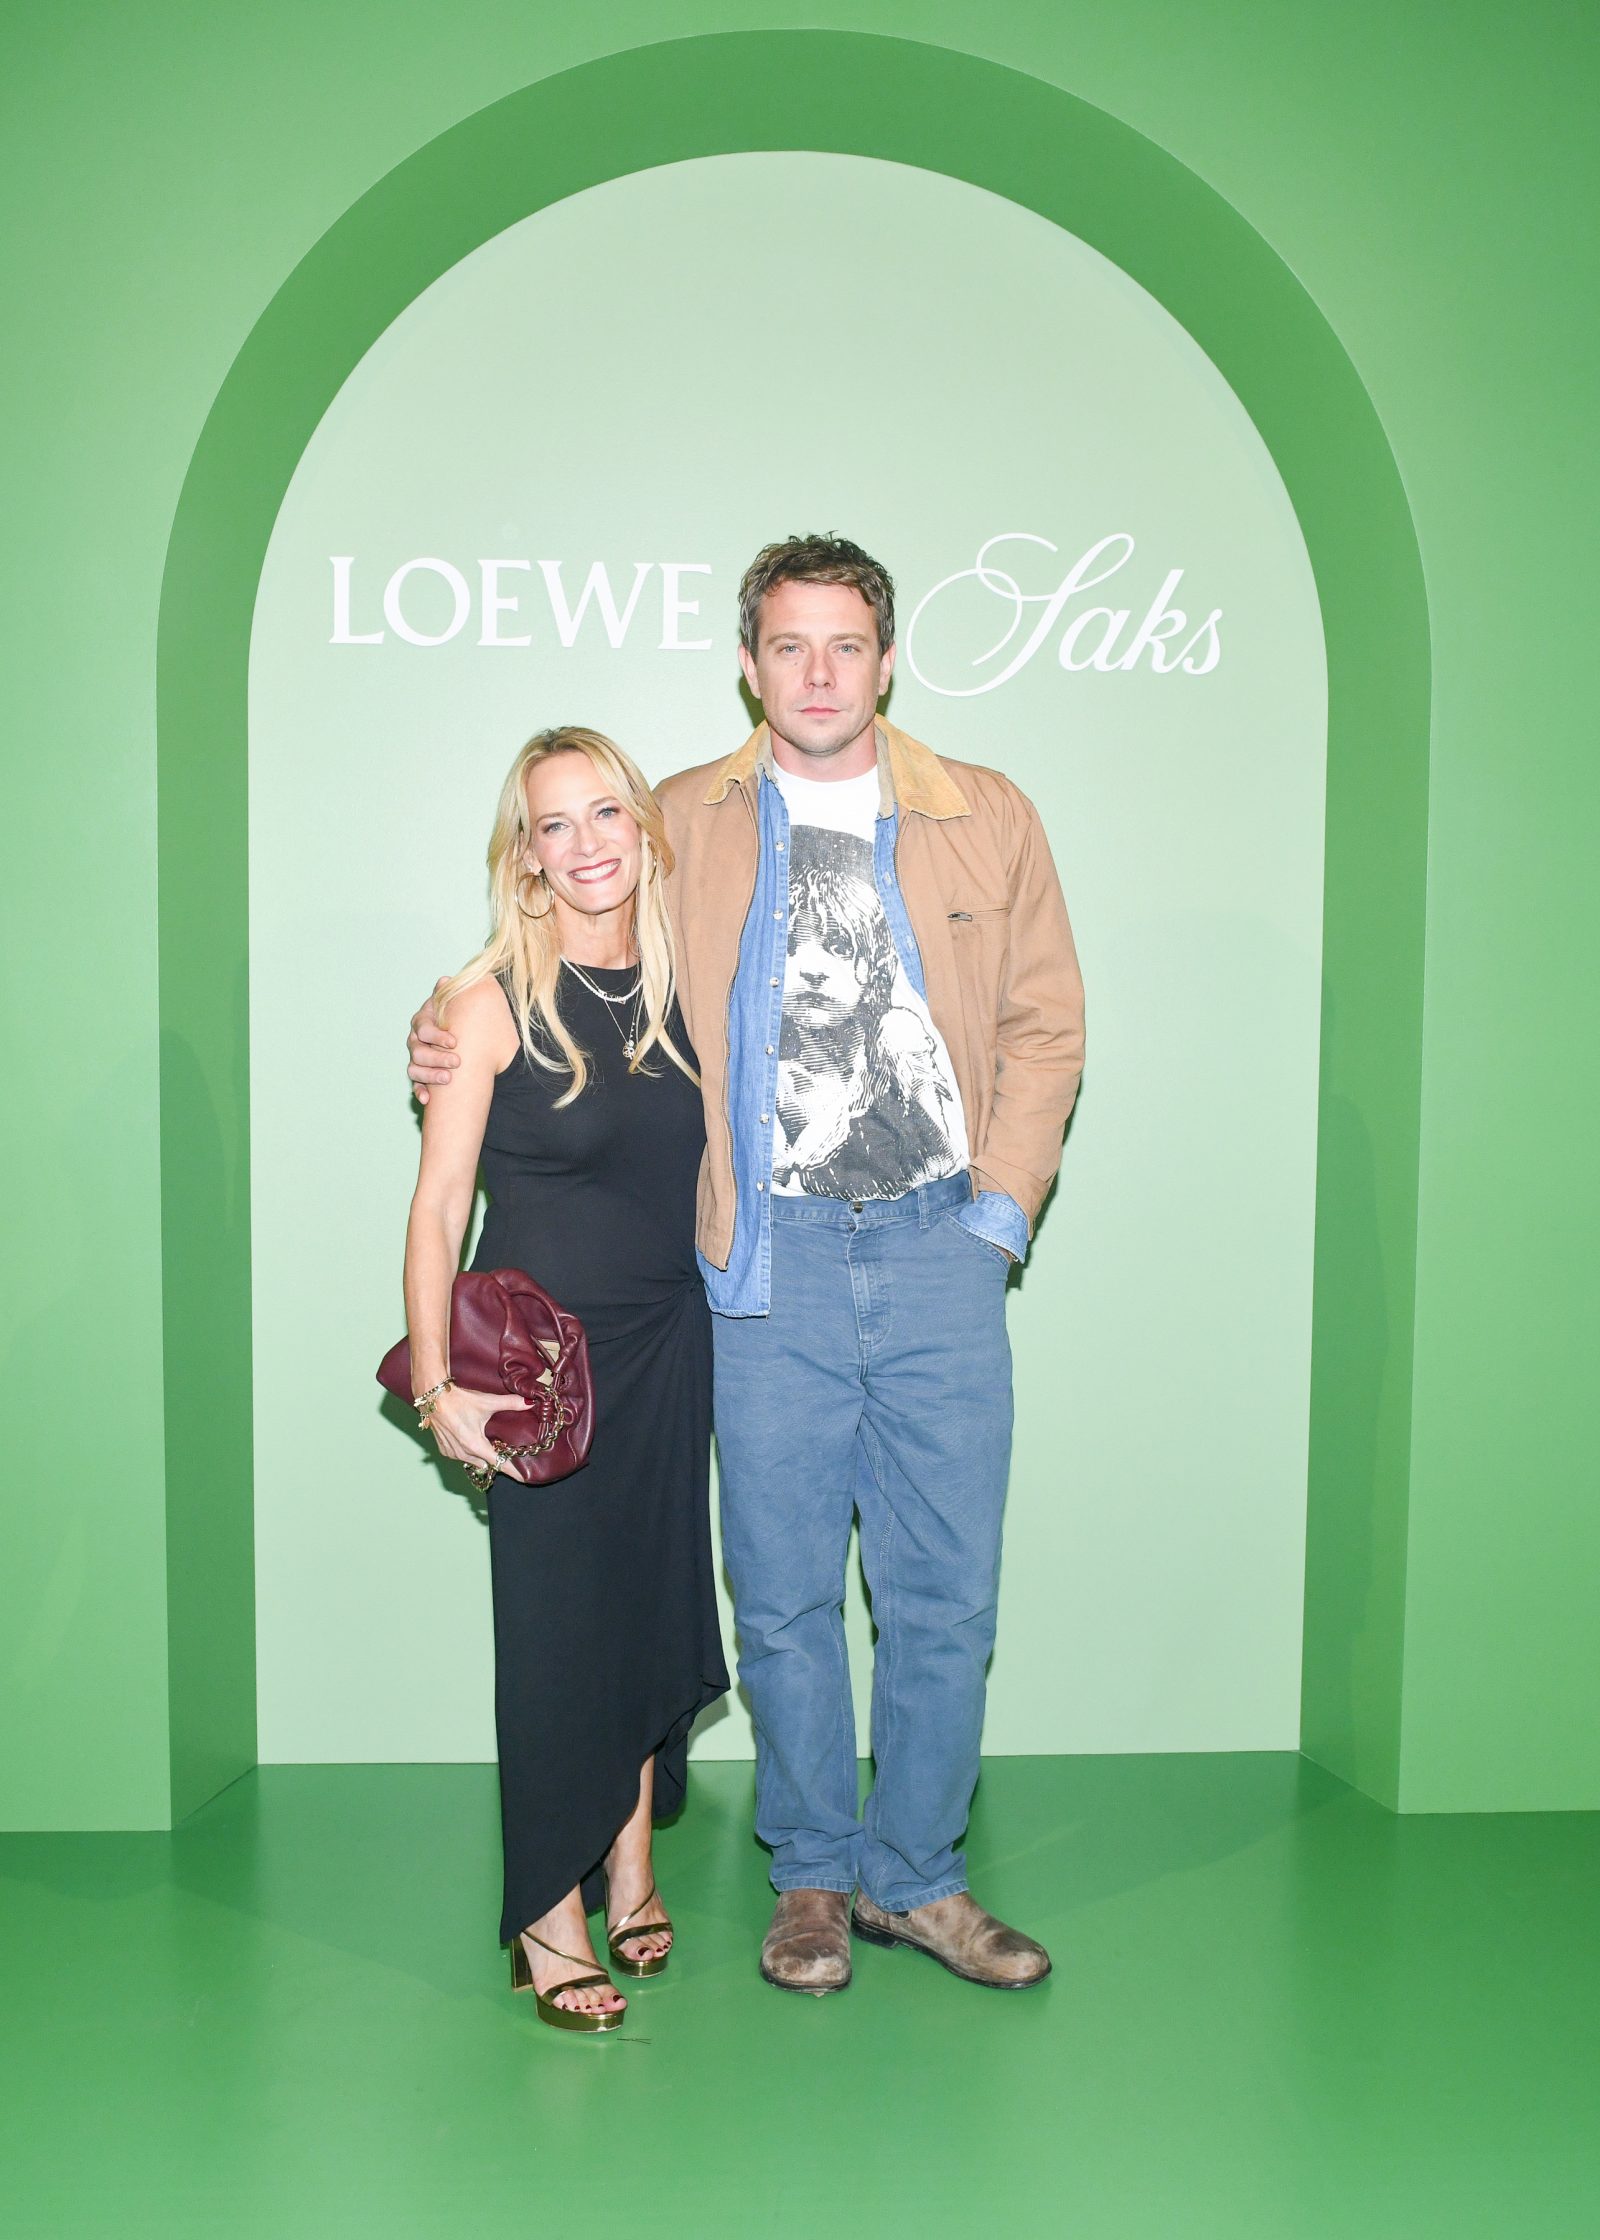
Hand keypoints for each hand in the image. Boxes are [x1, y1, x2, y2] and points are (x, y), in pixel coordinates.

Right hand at [408, 977, 460, 1106]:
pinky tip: (427, 1099)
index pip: (423, 1029)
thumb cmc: (456, 1017)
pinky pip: (415, 1085)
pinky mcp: (419, 1074)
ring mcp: (415, 1058)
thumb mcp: (453, 1004)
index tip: (454, 1041)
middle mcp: (415, 1041)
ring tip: (448, 1079)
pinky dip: (419, 1092)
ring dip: (430, 1075)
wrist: (460, 1033)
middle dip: (437, 1057)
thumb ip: (449, 995)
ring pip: (414, 1069)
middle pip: (418, 1051)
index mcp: (422, 1022)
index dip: (437, 1035)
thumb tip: (444, 980)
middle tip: (457, 1062)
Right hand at [421, 1383, 535, 1478]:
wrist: (433, 1397)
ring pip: (473, 1461)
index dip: (513, 1471)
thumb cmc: (459, 1401)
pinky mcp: (444, 1450)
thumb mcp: (487, 1402)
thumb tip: (529, 1402)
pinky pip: (461, 1457)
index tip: (524, 1478)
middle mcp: (463, 1454)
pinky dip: (467, 1453)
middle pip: (486, 1463)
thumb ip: (510, 1403)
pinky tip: (471, 1441)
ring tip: (488, 1444)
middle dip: (496, 1459)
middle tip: (504, 1450)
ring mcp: (452, 1454)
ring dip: (481, 1456)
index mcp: (476, 1445)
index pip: (499, 1463)